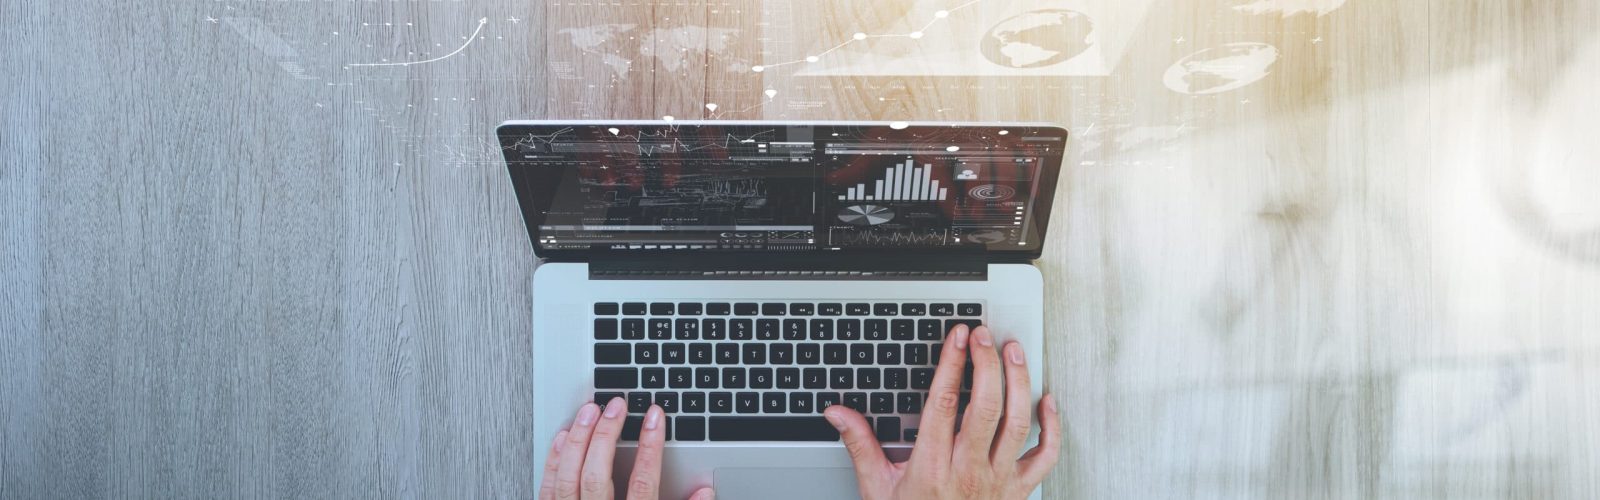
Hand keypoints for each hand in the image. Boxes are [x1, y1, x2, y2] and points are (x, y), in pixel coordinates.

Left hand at [540, 399, 715, 499]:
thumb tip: (704, 493)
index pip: (642, 485)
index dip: (649, 447)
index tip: (654, 417)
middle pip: (598, 475)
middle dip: (607, 434)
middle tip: (617, 405)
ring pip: (568, 478)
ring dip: (579, 440)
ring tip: (590, 411)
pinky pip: (548, 489)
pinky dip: (555, 460)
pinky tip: (564, 438)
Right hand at [823, 324, 1061, 499]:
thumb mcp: (877, 488)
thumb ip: (860, 445)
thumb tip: (838, 414)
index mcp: (932, 467)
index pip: (943, 404)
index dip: (951, 364)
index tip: (956, 338)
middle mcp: (969, 470)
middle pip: (985, 406)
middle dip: (987, 363)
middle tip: (983, 335)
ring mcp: (998, 480)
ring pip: (1017, 422)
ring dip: (1019, 382)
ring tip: (1014, 352)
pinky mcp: (1018, 490)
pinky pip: (1045, 455)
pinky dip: (1052, 426)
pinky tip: (1047, 400)